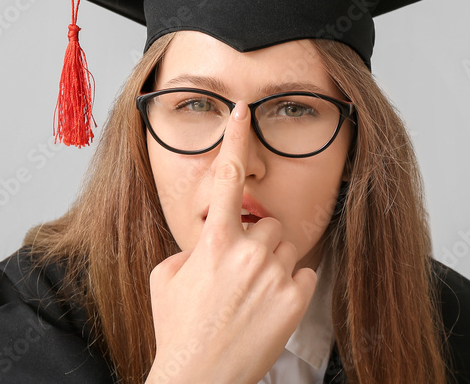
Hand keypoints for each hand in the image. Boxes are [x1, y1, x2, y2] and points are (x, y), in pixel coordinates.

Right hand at [145, 105, 316, 383]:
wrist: (201, 379)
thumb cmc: (178, 332)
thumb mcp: (165, 279)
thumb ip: (190, 247)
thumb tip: (209, 241)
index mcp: (213, 242)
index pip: (225, 178)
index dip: (235, 139)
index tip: (243, 111)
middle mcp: (247, 253)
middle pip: (268, 222)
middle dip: (257, 240)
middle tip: (239, 272)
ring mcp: (274, 276)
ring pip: (288, 245)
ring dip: (274, 262)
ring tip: (251, 294)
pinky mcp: (295, 300)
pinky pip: (305, 273)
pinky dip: (291, 286)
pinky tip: (269, 306)